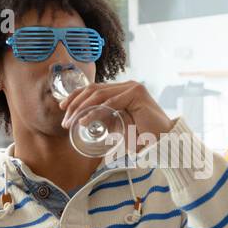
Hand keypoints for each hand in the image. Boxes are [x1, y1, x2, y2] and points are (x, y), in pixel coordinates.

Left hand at [60, 79, 175, 142]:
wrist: (164, 141)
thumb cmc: (145, 136)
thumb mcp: (119, 126)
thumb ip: (105, 119)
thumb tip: (84, 119)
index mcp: (122, 91)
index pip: (94, 89)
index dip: (76, 96)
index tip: (63, 107)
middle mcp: (127, 86)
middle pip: (93, 89)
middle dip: (75, 103)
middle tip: (65, 118)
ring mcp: (132, 87)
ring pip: (99, 94)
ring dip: (81, 108)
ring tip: (71, 121)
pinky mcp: (137, 93)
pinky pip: (110, 102)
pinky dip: (95, 111)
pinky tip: (84, 120)